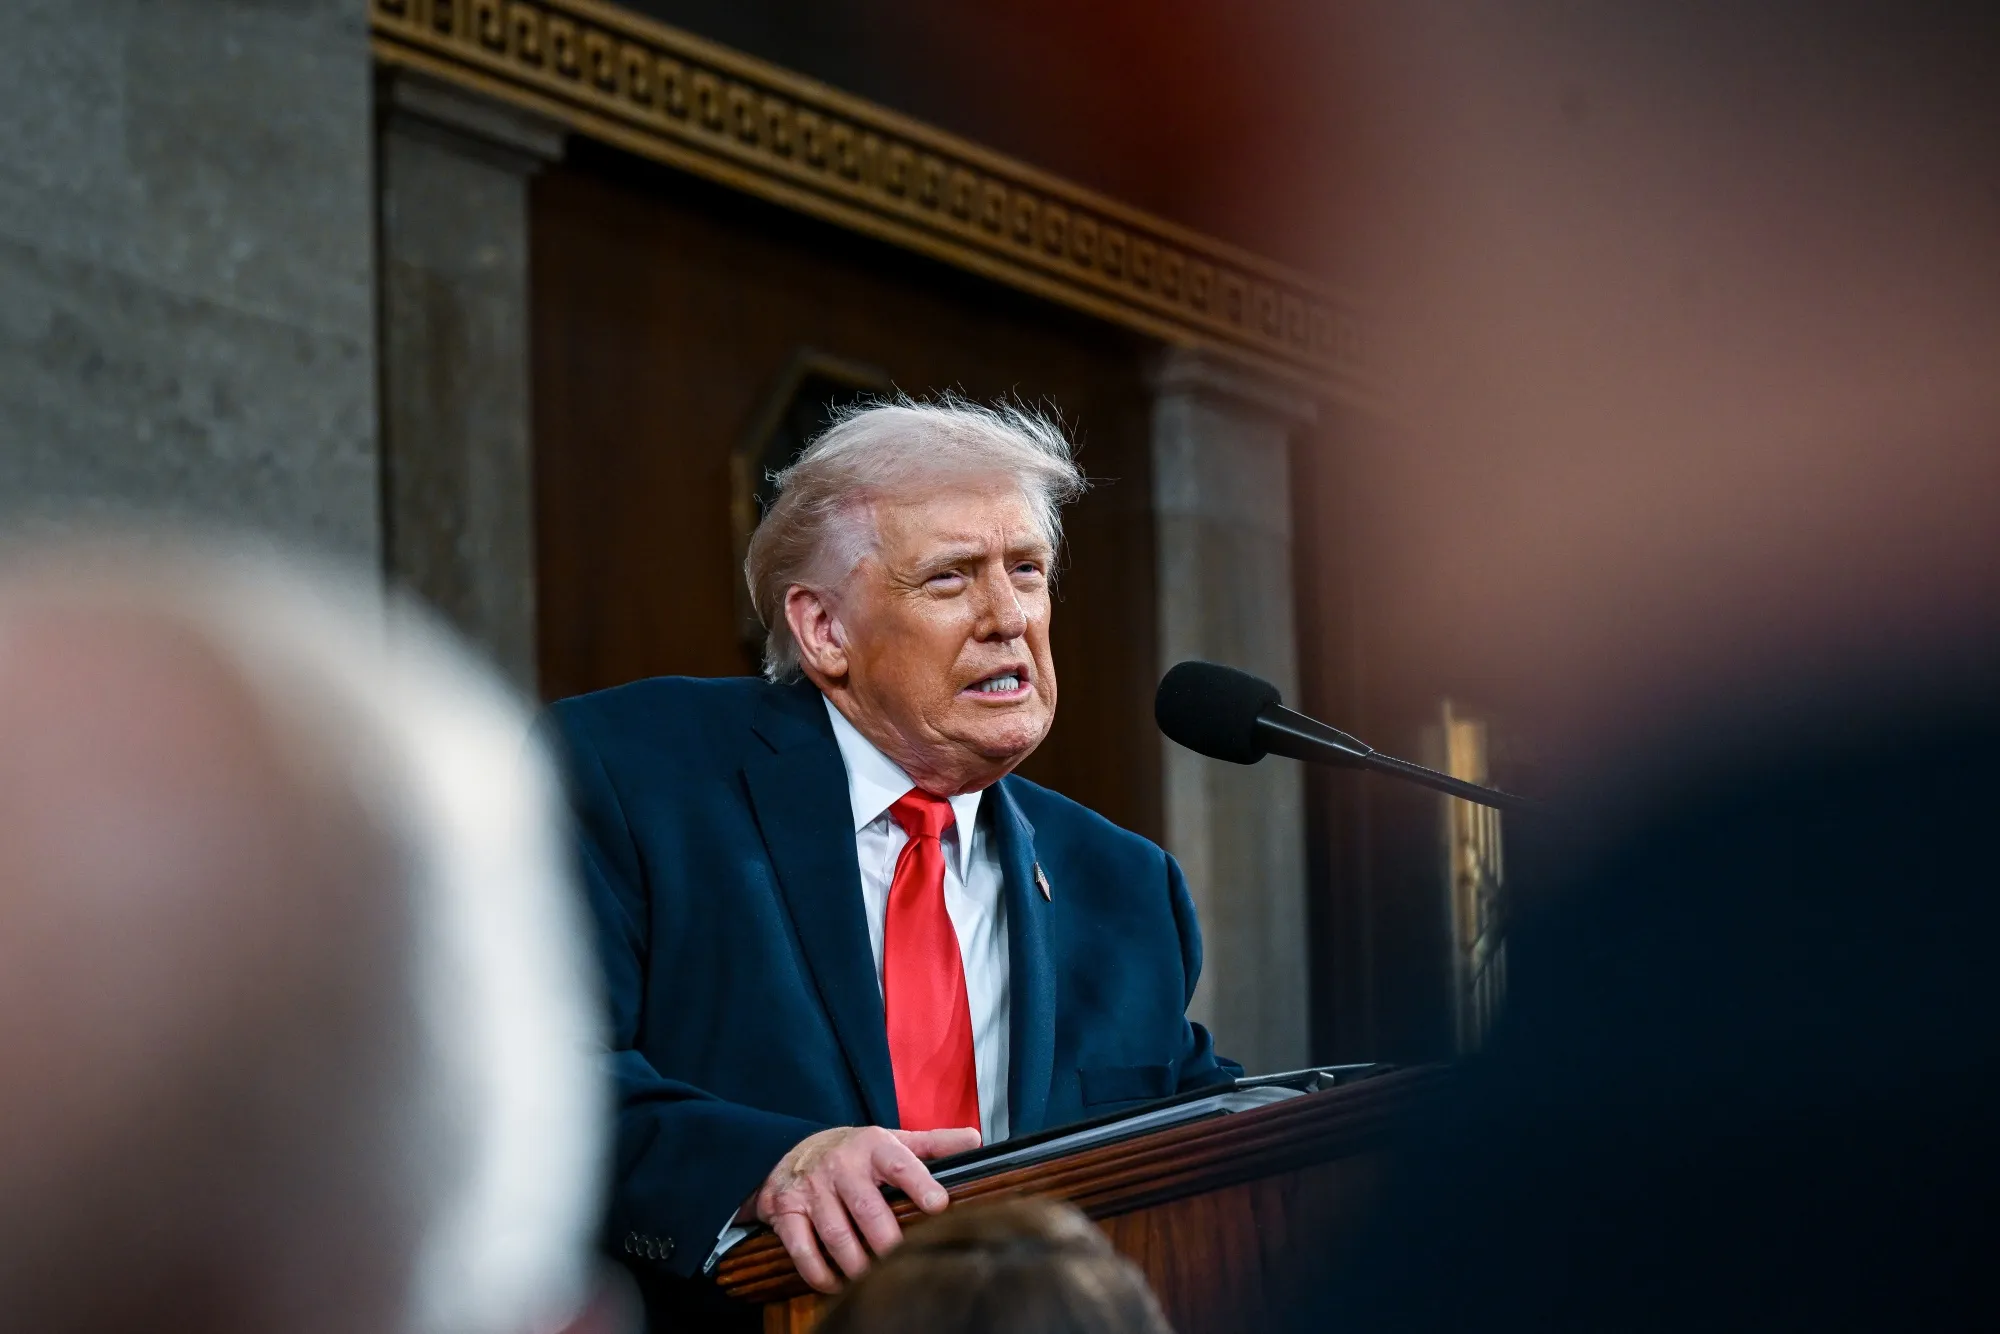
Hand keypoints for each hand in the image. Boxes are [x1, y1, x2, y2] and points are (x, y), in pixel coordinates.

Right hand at [754, 1124, 980, 1292]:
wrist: (793, 1148)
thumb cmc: (855, 1152)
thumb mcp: (892, 1140)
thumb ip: (933, 1144)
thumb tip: (974, 1139)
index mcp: (873, 1146)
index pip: (899, 1164)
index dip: (920, 1184)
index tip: (938, 1206)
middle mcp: (841, 1166)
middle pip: (868, 1208)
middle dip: (887, 1240)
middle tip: (905, 1262)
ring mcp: (812, 1189)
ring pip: (836, 1234)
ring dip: (856, 1264)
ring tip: (874, 1279)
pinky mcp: (786, 1211)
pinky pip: (801, 1248)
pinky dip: (819, 1272)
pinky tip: (836, 1284)